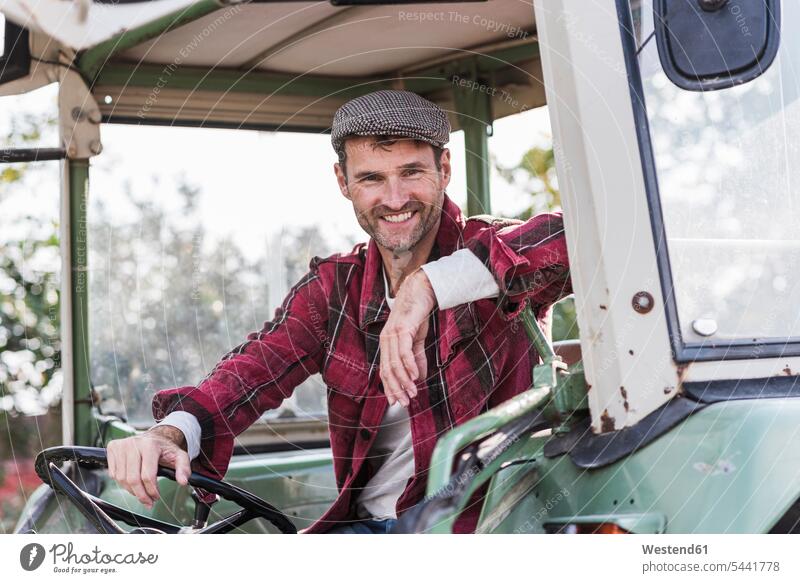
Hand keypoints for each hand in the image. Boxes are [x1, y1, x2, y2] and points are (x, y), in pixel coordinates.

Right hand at [106, 425, 190, 508]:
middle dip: (141, 495)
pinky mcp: (112, 448)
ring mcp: (121, 445)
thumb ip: (184, 468)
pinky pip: (113, 474)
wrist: (153, 437)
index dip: (152, 490)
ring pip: (121, 479)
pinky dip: (122, 483)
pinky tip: (132, 482)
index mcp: (150, 445)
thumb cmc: (164, 448)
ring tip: (141, 492)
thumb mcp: (179, 456)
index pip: (147, 475)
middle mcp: (133, 444)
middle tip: (148, 502)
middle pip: (133, 479)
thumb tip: (183, 481)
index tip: (156, 497)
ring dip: (131, 491)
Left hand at [379, 269, 435, 406]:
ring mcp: (393, 334)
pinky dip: (409, 366)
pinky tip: (415, 376)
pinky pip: (404, 351)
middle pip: (387, 370)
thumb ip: (416, 358)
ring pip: (395, 363)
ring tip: (412, 393)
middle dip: (396, 389)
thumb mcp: (416, 340)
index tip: (396, 402)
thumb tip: (418, 377)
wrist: (421, 290)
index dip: (390, 387)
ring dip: (404, 381)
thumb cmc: (416, 314)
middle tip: (405, 403)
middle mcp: (386, 340)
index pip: (385, 370)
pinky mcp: (403, 329)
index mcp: (387, 343)